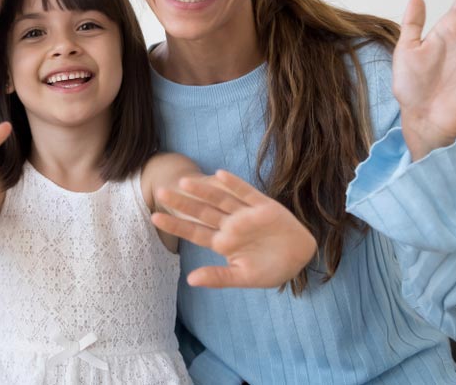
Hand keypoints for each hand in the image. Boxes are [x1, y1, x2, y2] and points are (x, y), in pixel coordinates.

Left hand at [152, 170, 316, 287]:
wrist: (300, 258)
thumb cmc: (270, 269)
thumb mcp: (243, 277)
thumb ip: (218, 277)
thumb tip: (190, 280)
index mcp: (223, 243)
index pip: (194, 232)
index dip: (175, 224)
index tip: (154, 217)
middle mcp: (231, 225)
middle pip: (202, 212)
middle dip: (182, 203)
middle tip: (160, 192)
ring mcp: (246, 214)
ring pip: (220, 199)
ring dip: (204, 190)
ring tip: (184, 182)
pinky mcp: (264, 206)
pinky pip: (246, 193)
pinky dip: (234, 184)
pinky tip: (219, 175)